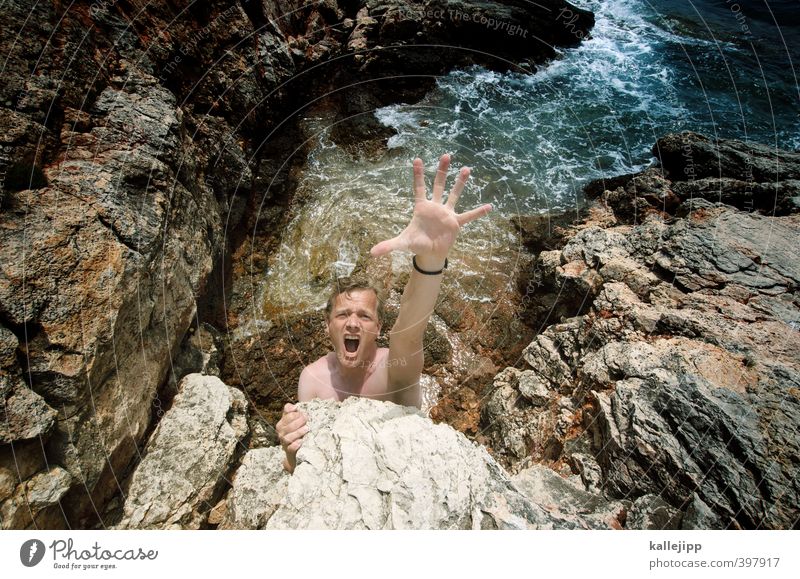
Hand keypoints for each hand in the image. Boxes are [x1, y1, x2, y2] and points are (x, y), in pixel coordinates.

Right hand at [276, 403, 308, 473]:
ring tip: (307, 428)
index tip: (303, 413)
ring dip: (298, 432)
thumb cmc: (297, 433)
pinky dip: (295, 445)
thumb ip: (291, 412)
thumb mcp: (294, 421)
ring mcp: (284, 443)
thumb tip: (293, 406)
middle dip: (297, 422)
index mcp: (282, 424)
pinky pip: (290, 448)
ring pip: (288, 437)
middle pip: (287, 427)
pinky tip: (301, 441)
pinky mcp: (289, 452)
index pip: (286, 417)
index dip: (294, 414)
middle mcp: (281, 434)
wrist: (296, 452)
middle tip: (307, 419)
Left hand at [369, 154, 491, 262]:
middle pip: (439, 185)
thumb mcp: (402, 244)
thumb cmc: (416, 244)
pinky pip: (468, 216)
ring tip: (466, 169)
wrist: (429, 253)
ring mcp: (446, 213)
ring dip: (460, 183)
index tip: (416, 159)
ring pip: (454, 195)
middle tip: (445, 155)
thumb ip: (388, 246)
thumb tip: (371, 253)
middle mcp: (435, 207)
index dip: (418, 174)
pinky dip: (478, 212)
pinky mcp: (456, 223)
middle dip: (442, 171)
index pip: (419, 187)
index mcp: (421, 207)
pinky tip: (489, 206)